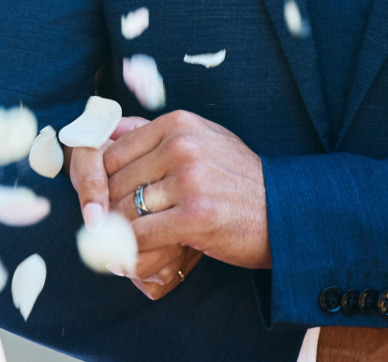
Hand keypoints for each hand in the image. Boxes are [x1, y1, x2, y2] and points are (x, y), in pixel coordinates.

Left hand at [102, 110, 270, 269]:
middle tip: (103, 233)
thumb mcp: (203, 141)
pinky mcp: (196, 215)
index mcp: (178, 124)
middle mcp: (181, 146)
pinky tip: (127, 261)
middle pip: (115, 182)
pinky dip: (129, 252)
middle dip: (106, 212)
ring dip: (115, 235)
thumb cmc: (239, 181)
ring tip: (113, 249)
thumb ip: (157, 135)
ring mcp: (190, 180)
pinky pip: (141, 235)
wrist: (286, 213)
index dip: (101, 182)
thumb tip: (107, 133)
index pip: (114, 151)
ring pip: (125, 210)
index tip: (102, 204)